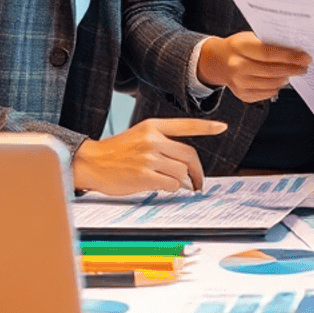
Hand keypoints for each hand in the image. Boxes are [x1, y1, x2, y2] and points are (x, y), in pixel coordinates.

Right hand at [72, 118, 227, 194]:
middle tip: (198, 182)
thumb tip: (185, 162)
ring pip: (181, 171)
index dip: (206, 127)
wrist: (91, 162)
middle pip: (189, 154)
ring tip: (174, 184)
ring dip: (182, 181)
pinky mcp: (144, 175)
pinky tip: (164, 187)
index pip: (186, 124)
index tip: (222, 127)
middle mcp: (153, 139)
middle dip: (197, 171)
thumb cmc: (116, 152)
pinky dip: (173, 188)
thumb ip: (161, 142)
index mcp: (152, 126)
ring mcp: (149, 157)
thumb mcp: (139, 135)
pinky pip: (172, 184)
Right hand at [196, 32, 310, 102]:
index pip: (268, 53)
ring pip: (271, 84)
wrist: (217, 61)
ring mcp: (238, 83)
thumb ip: (268, 43)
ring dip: (286, 78)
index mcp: (240, 47)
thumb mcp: (250, 37)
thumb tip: (295, 49)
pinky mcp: (242, 95)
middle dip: (292, 69)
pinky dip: (277, 86)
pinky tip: (280, 79)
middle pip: (271, 71)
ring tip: (293, 72)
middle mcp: (237, 66)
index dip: (289, 56)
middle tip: (304, 67)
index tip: (305, 58)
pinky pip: (266, 93)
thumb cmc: (238, 47)